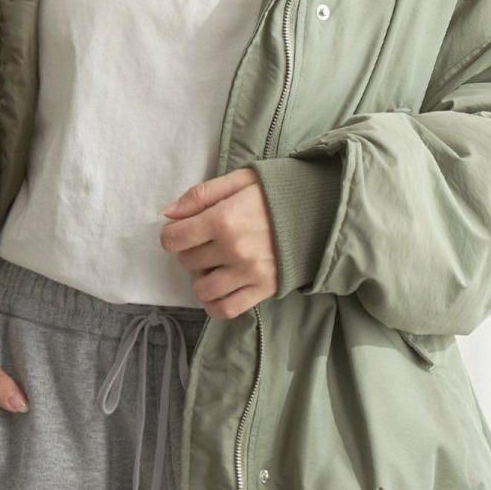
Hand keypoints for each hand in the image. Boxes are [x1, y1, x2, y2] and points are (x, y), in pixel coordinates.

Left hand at [159, 167, 277, 319]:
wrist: (323, 210)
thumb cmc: (278, 191)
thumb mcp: (240, 180)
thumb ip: (201, 195)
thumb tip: (167, 213)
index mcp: (224, 218)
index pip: (174, 238)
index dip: (173, 233)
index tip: (184, 229)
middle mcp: (234, 249)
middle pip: (187, 261)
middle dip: (191, 251)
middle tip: (207, 242)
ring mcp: (249, 273)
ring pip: (202, 289)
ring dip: (202, 278)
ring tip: (216, 264)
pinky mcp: (264, 289)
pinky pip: (226, 309)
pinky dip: (216, 304)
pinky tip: (220, 288)